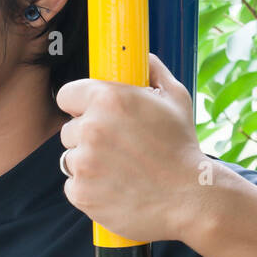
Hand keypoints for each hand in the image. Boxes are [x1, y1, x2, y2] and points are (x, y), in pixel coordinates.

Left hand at [54, 53, 209, 243]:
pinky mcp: (81, 192)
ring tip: (120, 170)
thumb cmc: (183, 148)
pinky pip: (73, 186)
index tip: (89, 114)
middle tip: (117, 148)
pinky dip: (89, 189)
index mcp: (108, 99)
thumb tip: (141, 57)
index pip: (66, 95)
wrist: (190, 199)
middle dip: (87, 137)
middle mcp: (90, 128)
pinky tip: (115, 188)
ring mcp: (83, 163)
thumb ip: (153, 72)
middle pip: (69, 130)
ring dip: (87, 163)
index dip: (79, 105)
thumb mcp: (176, 99)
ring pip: (70, 159)